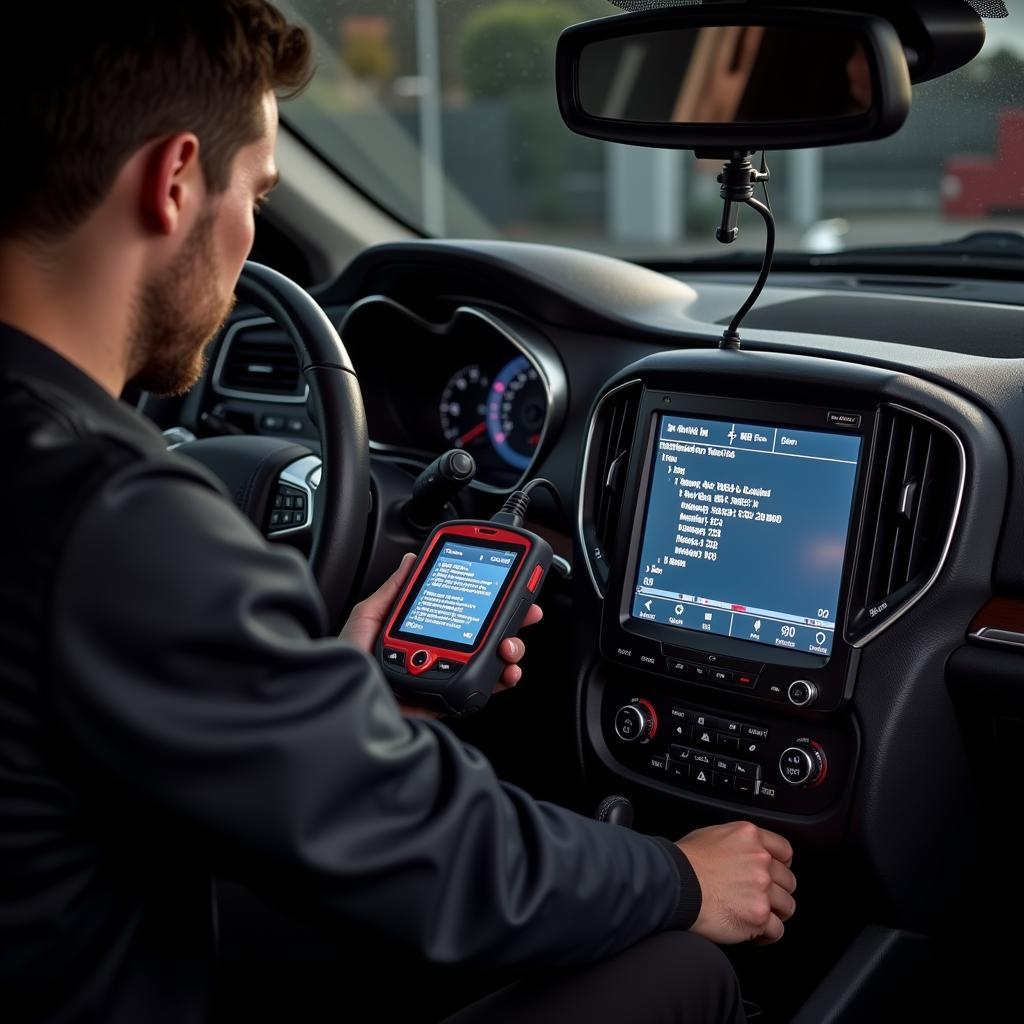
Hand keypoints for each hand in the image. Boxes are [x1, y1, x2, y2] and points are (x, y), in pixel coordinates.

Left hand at [341, 553, 543, 718]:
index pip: (460, 610)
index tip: (506, 585)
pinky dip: (499, 681)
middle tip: (525, 614)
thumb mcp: (367, 618)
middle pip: (482, 635)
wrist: (343, 704)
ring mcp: (443, 677)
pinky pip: (479, 691)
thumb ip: (393, 590)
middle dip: (509, 623)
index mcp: (419, 631)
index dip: (486, 599)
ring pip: (488, 661)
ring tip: (510, 646)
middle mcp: (435, 653)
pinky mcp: (446, 702)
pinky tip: (504, 672)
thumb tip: (411, 561)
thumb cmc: (347, 666)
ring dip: (509, 651)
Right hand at [677, 821, 796, 944]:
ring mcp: (762, 888)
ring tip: (759, 917)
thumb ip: (736, 842)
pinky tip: (756, 933)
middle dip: (777, 891)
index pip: (785, 850)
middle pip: (788, 881)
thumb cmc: (684, 862)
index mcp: (750, 836)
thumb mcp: (711, 834)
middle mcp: (760, 860)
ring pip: (787, 906)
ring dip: (775, 913)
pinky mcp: (758, 915)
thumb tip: (742, 852)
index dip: (781, 865)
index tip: (776, 874)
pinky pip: (778, 930)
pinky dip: (768, 935)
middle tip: (763, 898)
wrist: (674, 885)